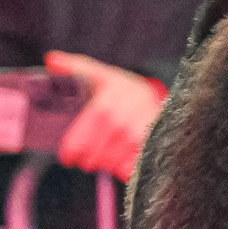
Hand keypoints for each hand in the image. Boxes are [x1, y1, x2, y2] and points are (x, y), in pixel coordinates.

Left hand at [47, 51, 164, 181]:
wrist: (175, 101)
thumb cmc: (130, 92)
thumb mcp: (105, 76)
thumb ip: (77, 67)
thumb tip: (52, 59)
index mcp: (104, 104)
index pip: (74, 145)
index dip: (70, 153)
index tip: (70, 155)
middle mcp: (120, 121)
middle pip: (90, 158)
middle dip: (89, 159)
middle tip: (94, 152)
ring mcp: (137, 137)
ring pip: (107, 165)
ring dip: (107, 162)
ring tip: (112, 150)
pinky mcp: (150, 150)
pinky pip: (125, 170)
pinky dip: (124, 167)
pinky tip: (127, 155)